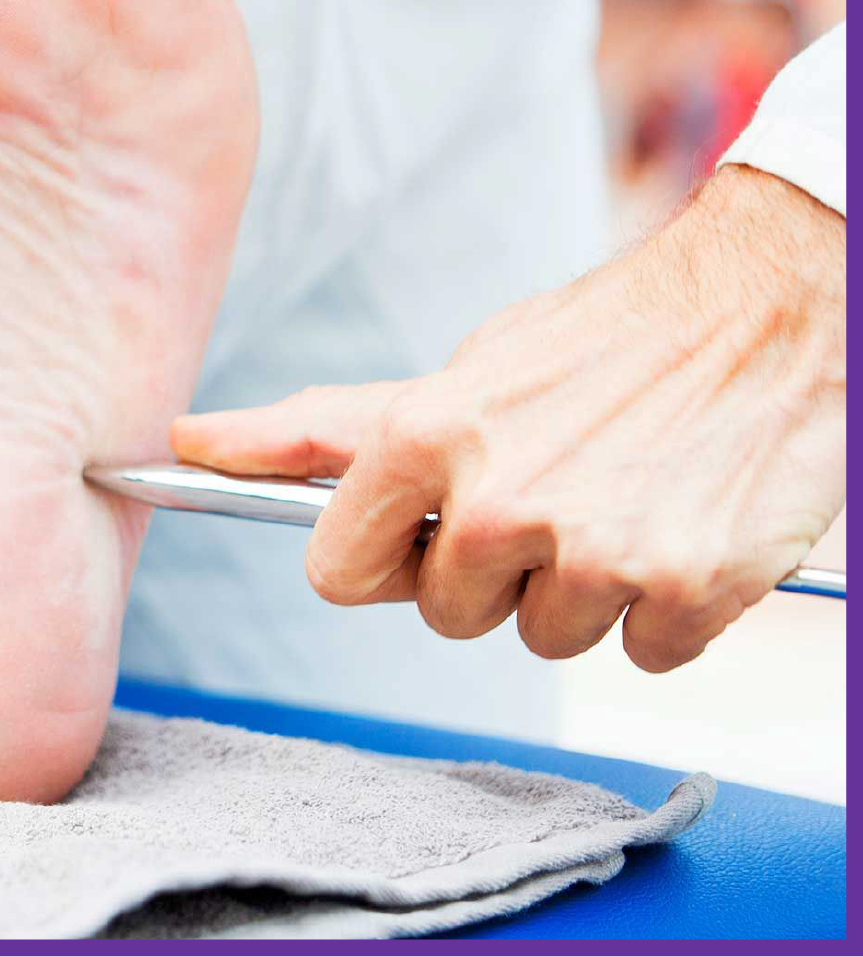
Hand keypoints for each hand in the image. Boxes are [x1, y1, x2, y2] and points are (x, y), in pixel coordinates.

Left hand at [171, 166, 844, 670]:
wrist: (769, 307)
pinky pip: (642, 653)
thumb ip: (322, 431)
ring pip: (544, 640)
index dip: (382, 558)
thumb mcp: (452, 376)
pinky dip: (667, 608)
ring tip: (622, 496)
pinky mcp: (686, 592)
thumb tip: (189, 444)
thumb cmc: (595, 343)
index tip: (423, 526)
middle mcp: (498, 502)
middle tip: (553, 489)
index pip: (335, 575)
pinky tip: (680, 525)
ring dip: (581, 590)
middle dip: (492, 571)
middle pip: (445, 616)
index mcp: (423, 440)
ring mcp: (595, 553)